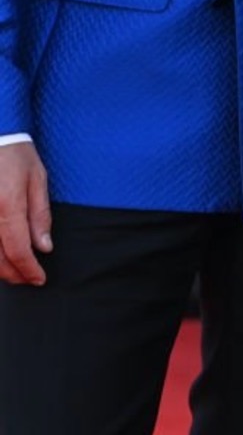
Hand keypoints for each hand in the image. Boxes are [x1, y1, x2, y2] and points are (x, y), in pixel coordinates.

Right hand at [0, 140, 47, 286]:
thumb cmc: (15, 155)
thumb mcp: (37, 179)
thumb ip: (39, 215)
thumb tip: (44, 248)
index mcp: (7, 203)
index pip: (18, 248)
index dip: (29, 269)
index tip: (39, 278)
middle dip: (13, 274)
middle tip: (28, 280)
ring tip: (14, 273)